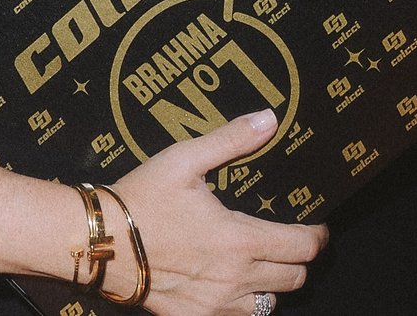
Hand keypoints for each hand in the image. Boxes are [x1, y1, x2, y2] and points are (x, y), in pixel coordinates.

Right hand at [107, 109, 325, 315]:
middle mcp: (234, 279)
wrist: (100, 241)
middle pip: (294, 279)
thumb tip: (270, 119)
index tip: (316, 227)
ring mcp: (215, 304)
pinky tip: (229, 284)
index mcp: (239, 240)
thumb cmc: (142, 198)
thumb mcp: (184, 159)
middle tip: (287, 241)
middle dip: (298, 259)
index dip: (317, 236)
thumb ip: (231, 140)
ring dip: (272, 284)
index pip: (303, 248)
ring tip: (259, 262)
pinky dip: (243, 303)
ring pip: (269, 303)